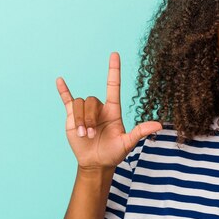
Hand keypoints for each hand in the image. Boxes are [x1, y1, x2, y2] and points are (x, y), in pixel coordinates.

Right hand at [56, 52, 161, 168]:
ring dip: (80, 120)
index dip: (114, 70)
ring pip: (79, 104)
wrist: (96, 163)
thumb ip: (140, 131)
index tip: (115, 55)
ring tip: (85, 136)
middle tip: (92, 135)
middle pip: (91, 100)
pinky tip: (60, 81)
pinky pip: (68, 100)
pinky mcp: (72, 117)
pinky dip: (63, 91)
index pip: (113, 85)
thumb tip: (159, 125)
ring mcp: (86, 112)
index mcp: (113, 110)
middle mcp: (99, 108)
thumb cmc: (114, 153)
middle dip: (90, 118)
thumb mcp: (127, 143)